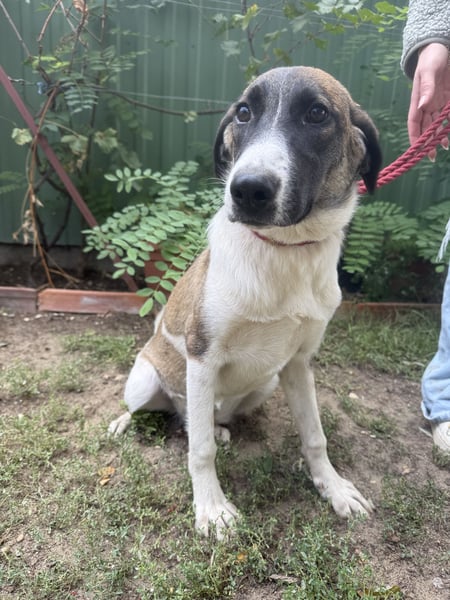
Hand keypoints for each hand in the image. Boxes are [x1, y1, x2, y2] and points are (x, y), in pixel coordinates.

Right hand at [408, 43, 449, 157]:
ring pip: (437, 123)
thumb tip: (422, 106)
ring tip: (444, 147)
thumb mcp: (428, 70)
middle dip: (428, 141)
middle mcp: (426, 103)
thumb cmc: (432, 55)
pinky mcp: (447, 97)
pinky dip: (449, 123)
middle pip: (425, 126)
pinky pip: (447, 114)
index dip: (415, 137)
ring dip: (439, 135)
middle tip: (432, 156)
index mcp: (417, 100)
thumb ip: (426, 88)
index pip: (414, 122)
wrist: (442, 44)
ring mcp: (437, 101)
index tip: (418, 150)